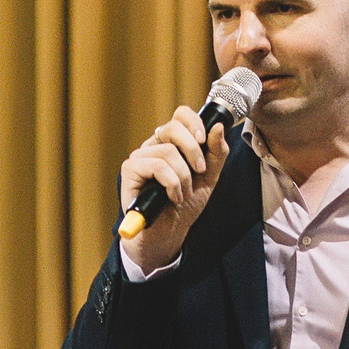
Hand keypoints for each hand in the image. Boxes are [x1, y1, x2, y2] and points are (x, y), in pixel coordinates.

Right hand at [119, 107, 229, 272]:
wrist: (169, 233)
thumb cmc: (185, 205)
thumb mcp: (209, 178)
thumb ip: (216, 153)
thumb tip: (218, 127)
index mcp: (171, 142)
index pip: (179, 115)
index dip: (194, 122)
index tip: (204, 139)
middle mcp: (153, 145)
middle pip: (173, 127)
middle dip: (193, 150)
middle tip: (200, 171)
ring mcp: (140, 157)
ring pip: (168, 151)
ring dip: (183, 177)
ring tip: (183, 194)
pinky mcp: (130, 170)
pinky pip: (156, 166)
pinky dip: (171, 183)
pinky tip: (173, 197)